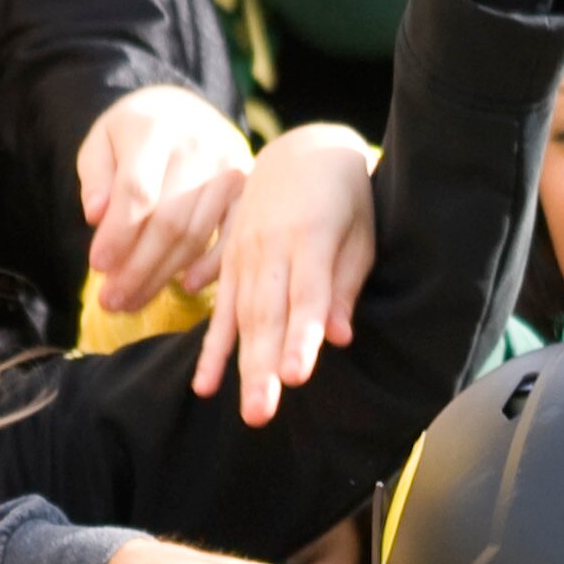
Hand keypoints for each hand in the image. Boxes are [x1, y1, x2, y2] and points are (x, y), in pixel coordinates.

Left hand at [78, 83, 252, 319]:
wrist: (185, 110)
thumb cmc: (136, 134)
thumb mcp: (102, 142)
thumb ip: (95, 177)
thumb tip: (96, 215)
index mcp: (156, 128)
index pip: (137, 190)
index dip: (117, 233)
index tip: (96, 267)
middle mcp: (199, 145)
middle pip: (168, 221)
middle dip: (136, 269)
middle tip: (110, 302)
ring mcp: (229, 167)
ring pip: (195, 235)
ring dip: (163, 276)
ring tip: (132, 302)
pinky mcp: (249, 187)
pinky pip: (232, 236)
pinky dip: (211, 266)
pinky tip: (185, 286)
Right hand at [192, 124, 377, 427]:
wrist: (303, 149)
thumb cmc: (344, 196)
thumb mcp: (358, 231)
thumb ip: (345, 284)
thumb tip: (338, 338)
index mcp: (309, 235)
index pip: (305, 296)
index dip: (299, 337)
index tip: (295, 375)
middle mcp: (270, 246)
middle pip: (266, 315)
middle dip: (264, 367)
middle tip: (262, 414)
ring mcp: (244, 255)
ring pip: (241, 319)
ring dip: (242, 369)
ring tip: (250, 412)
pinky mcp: (230, 263)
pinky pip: (219, 312)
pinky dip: (212, 350)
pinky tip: (205, 387)